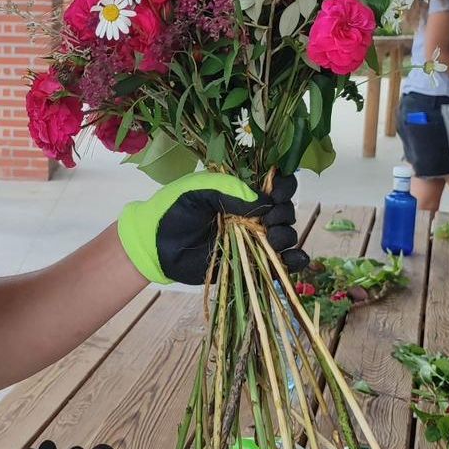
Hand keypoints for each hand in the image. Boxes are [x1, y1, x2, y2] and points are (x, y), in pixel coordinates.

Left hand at [118, 172, 308, 284]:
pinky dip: (293, 261)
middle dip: (283, 213)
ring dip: (287, 235)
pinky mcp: (251, 263)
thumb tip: (265, 202)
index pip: (276, 185)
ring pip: (286, 235)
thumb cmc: (173, 210)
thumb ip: (230, 191)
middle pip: (285, 210)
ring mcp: (253, 240)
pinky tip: (293, 258)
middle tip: (266, 219)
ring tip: (271, 238)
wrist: (155, 245)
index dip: (283, 187)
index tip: (276, 192)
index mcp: (242, 192)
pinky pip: (281, 264)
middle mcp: (252, 214)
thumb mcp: (199, 190)